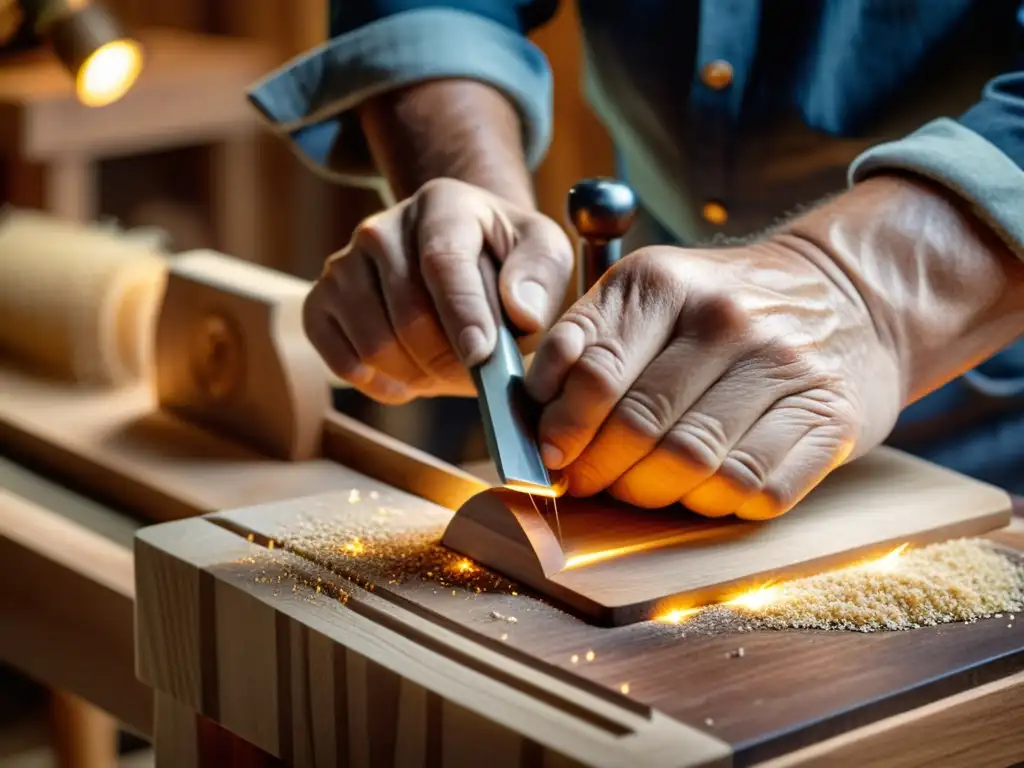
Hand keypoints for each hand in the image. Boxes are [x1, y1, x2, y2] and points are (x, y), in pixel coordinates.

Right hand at [303, 178, 572, 402]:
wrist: (460, 259)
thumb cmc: (506, 260)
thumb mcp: (543, 251)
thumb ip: (541, 275)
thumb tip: (521, 312)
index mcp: (440, 205)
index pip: (443, 261)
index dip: (462, 313)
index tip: (482, 356)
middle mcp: (380, 229)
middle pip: (408, 315)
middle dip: (449, 359)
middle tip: (479, 373)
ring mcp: (343, 266)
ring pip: (374, 345)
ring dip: (419, 374)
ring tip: (447, 367)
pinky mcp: (320, 304)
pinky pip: (343, 362)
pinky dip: (381, 384)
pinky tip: (411, 376)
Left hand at [524, 239, 903, 518]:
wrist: (848, 295)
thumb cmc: (724, 307)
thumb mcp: (649, 295)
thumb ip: (586, 342)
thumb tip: (537, 412)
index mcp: (666, 283)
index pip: (594, 374)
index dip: (562, 429)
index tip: (550, 456)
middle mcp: (729, 320)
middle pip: (639, 428)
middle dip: (601, 471)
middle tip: (590, 481)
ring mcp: (786, 370)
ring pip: (692, 467)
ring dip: (653, 493)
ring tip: (644, 484)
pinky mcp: (830, 420)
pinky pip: (753, 491)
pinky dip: (716, 503)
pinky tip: (704, 486)